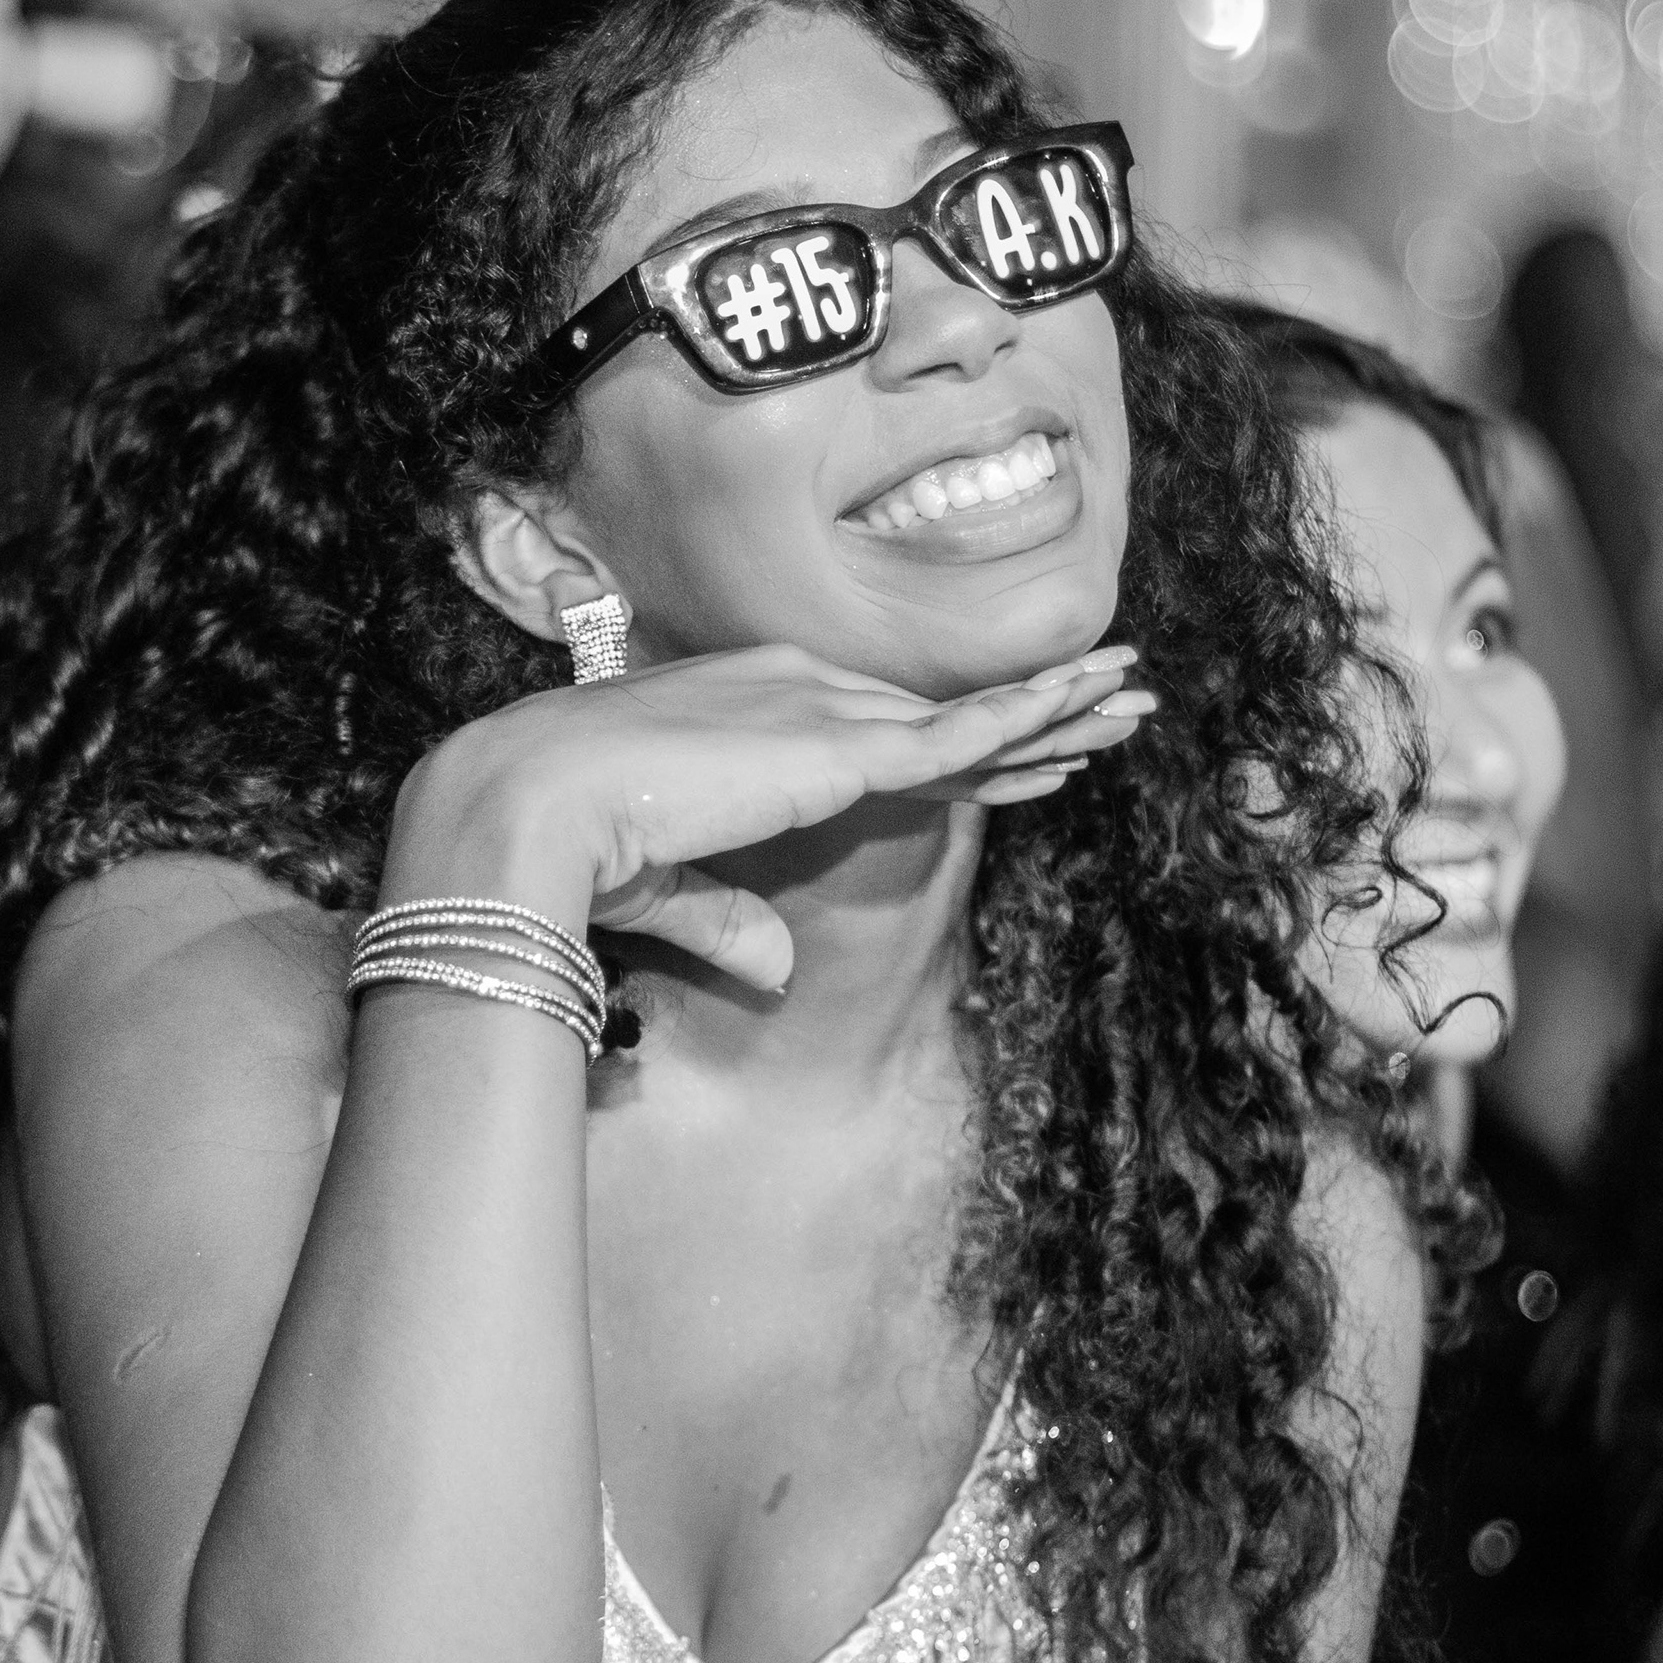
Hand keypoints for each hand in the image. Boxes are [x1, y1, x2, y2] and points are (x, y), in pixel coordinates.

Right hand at [389, 642, 1154, 991]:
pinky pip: (965, 733)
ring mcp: (820, 711)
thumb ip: (726, 918)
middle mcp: (790, 693)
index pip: (874, 734)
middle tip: (1113, 702)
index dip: (954, 746)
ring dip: (1057, 708)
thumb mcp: (662, 888)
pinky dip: (1035, 715)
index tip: (1023, 753)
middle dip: (1029, 716)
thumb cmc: (564, 852)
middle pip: (937, 718)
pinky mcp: (842, 746)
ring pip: (967, 717)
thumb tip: (777, 969)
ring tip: (1135, 695)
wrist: (527, 810)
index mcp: (744, 715)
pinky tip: (1093, 704)